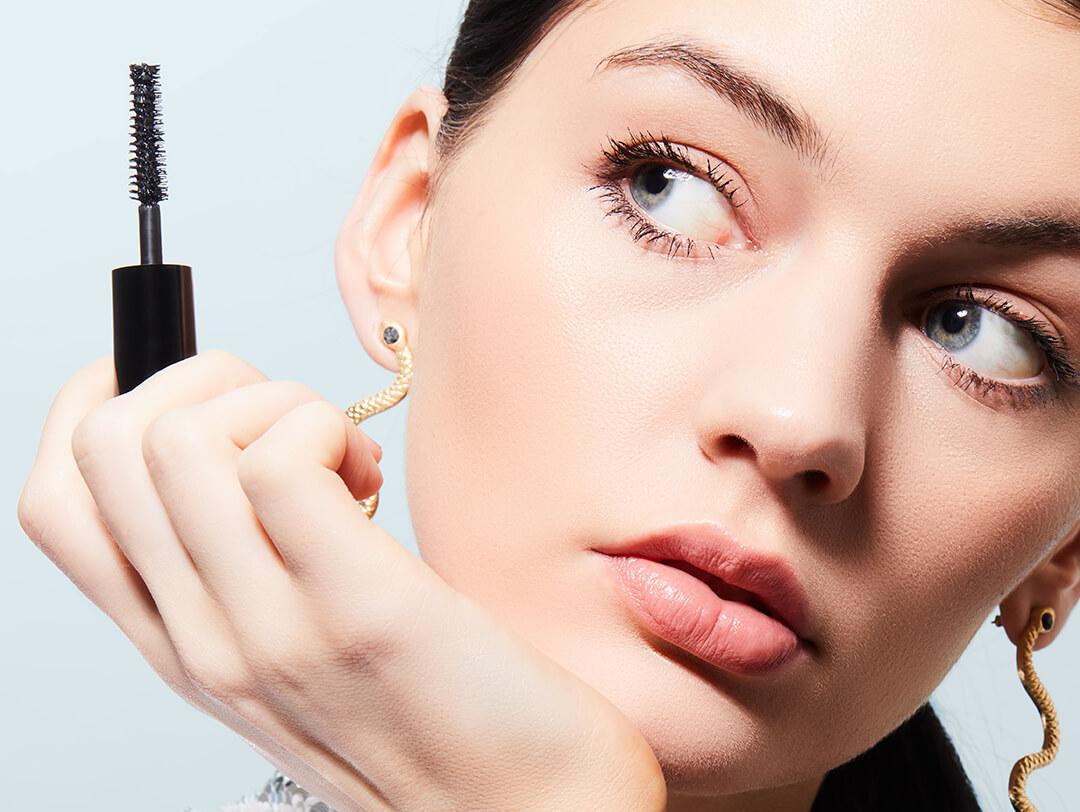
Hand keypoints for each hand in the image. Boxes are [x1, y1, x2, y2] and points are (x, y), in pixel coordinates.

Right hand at [16, 351, 666, 811]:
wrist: (523, 807)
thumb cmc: (429, 719)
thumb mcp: (295, 651)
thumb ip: (241, 571)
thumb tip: (238, 450)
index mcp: (182, 645)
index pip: (58, 507)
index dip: (91, 407)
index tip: (170, 376)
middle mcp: (203, 641)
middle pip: (110, 450)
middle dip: (201, 380)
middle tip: (284, 414)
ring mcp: (271, 628)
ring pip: (186, 443)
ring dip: (275, 402)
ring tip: (341, 454)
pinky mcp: (357, 608)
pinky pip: (285, 463)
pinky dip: (326, 428)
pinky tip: (369, 472)